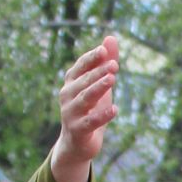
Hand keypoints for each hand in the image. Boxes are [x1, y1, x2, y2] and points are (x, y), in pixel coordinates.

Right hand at [49, 35, 120, 181]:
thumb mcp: (99, 85)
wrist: (77, 143)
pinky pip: (90, 122)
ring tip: (113, 79)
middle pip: (84, 80)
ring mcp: (70, 113)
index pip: (80, 66)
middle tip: (114, 65)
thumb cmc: (89, 109)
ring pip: (86, 98)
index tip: (104, 50)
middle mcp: (67, 95)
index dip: (91, 58)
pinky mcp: (77, 130)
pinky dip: (102, 115)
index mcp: (71, 82)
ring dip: (99, 88)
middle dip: (99, 71)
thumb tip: (111, 37)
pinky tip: (114, 109)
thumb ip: (105, 62)